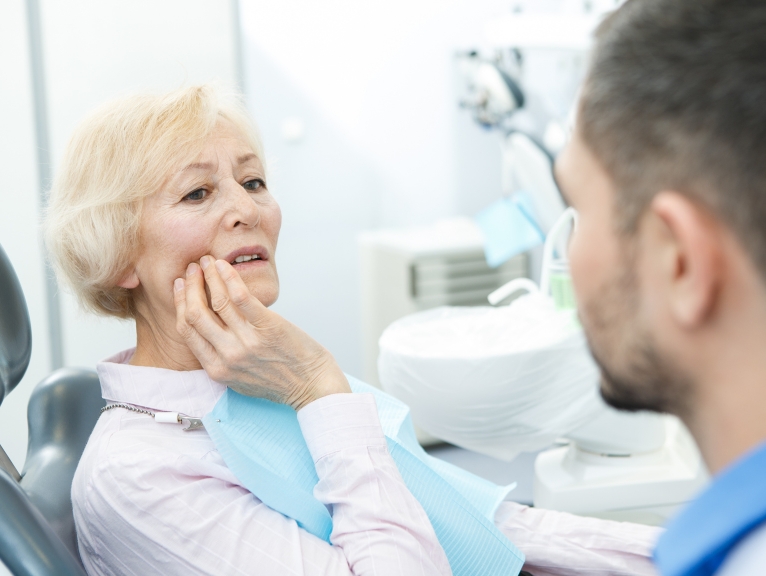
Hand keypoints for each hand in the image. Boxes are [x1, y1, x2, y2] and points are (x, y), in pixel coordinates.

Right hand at [173, 256, 350, 409]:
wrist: (311, 385)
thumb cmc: (278, 381)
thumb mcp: (239, 379)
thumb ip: (220, 359)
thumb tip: (207, 332)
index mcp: (217, 369)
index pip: (186, 330)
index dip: (180, 303)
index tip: (180, 287)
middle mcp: (228, 356)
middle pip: (195, 314)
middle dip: (190, 286)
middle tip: (192, 268)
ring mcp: (248, 341)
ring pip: (217, 301)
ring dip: (209, 276)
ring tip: (208, 261)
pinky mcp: (268, 327)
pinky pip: (241, 297)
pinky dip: (229, 278)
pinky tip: (224, 266)